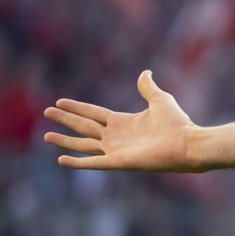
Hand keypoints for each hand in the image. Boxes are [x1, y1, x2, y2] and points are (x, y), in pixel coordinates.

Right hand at [43, 71, 200, 171]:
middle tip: (47, 112)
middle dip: (66, 120)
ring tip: (46, 136)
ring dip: (65, 140)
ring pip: (84, 144)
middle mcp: (116, 136)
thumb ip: (148, 88)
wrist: (188, 143)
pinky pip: (93, 162)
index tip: (60, 101)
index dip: (77, 108)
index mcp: (123, 122)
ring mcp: (116, 150)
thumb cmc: (178, 123)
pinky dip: (77, 162)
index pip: (93, 113)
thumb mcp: (160, 100)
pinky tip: (61, 160)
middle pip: (84, 126)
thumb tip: (145, 72)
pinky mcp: (119, 162)